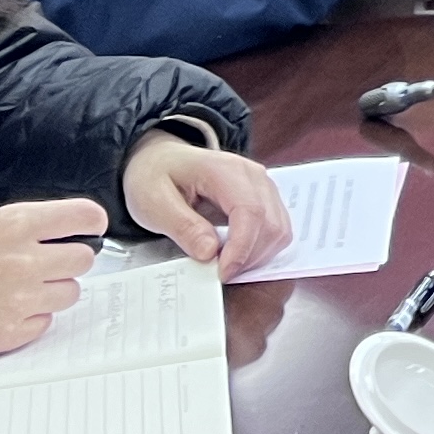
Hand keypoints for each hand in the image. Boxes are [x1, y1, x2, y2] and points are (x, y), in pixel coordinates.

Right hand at [0, 199, 104, 359]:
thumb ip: (15, 226)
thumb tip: (46, 230)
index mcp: (15, 225)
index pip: (82, 216)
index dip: (90, 223)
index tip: (90, 228)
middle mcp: (24, 260)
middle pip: (82, 259)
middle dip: (70, 260)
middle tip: (52, 263)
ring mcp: (20, 299)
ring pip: (69, 293)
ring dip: (53, 291)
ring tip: (24, 289)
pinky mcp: (9, 331)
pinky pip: (44, 323)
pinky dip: (32, 319)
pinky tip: (9, 310)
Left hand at [124, 133, 289, 276]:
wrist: (161, 160)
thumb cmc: (154, 177)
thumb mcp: (153, 203)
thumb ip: (182, 226)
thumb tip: (210, 252)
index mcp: (224, 170)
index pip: (250, 211)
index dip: (241, 248)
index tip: (222, 273)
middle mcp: (253, 174)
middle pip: (270, 223)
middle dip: (249, 257)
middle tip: (219, 273)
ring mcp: (263, 185)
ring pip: (279, 229)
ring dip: (258, 256)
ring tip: (227, 265)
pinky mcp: (266, 198)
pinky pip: (277, 229)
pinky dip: (261, 249)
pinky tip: (237, 254)